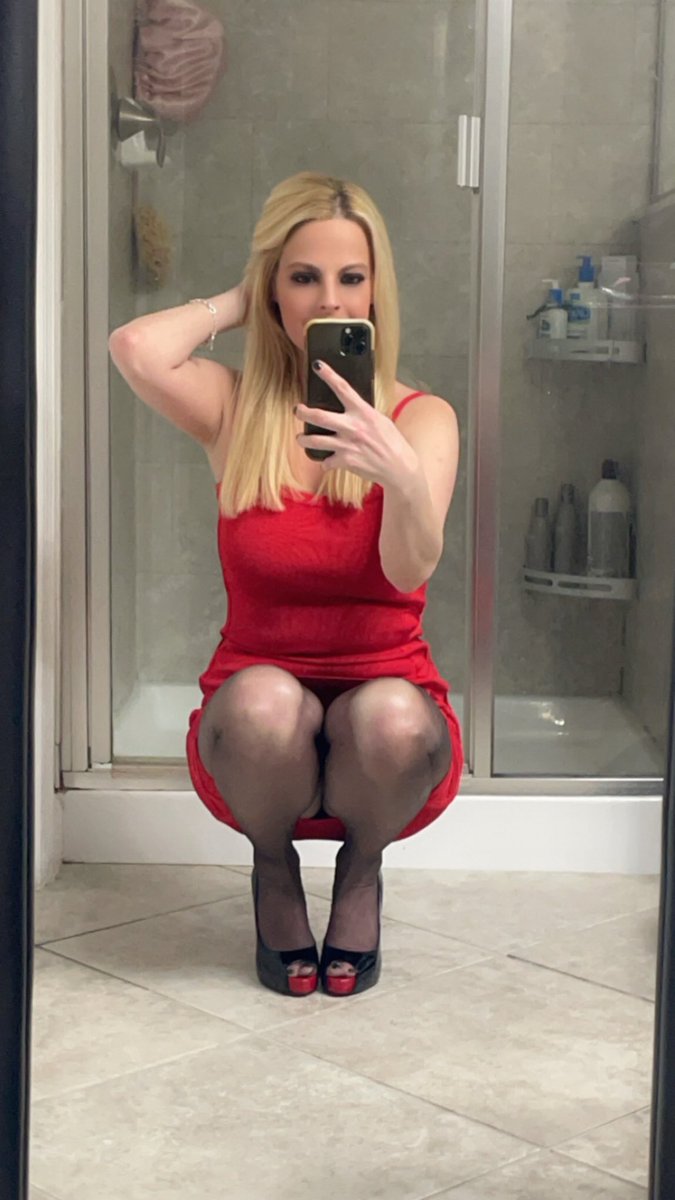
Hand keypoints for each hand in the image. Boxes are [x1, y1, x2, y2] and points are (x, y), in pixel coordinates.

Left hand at [294, 360, 417, 488]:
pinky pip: (327, 462)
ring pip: (315, 440)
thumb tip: (351, 408)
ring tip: (300, 438)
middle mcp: (353, 427)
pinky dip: (326, 462)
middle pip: (319, 416)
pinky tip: (327, 462)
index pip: (343, 388)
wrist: (399, 468)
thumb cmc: (393, 443)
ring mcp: (347, 445)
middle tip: (298, 410)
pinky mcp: (345, 461)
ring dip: (303, 440)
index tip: (317, 366)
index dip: (329, 375)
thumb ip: (363, 414)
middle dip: (303, 412)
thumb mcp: (380, 421)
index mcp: (363, 412)